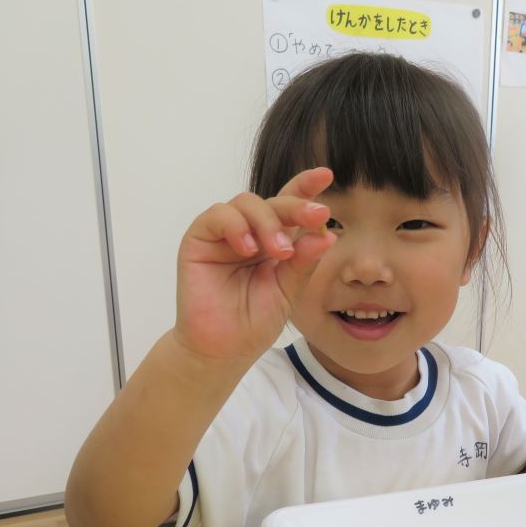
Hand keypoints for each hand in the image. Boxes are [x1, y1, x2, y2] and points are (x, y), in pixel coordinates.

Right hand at [173, 167, 335, 361]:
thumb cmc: (253, 322)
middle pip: (272, 202)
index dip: (305, 187)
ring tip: (279, 251)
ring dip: (268, 221)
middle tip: (317, 217)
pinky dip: (236, 225)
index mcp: (273, 241)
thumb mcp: (288, 291)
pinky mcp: (198, 240)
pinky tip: (249, 248)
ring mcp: (223, 234)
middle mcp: (249, 232)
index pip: (289, 207)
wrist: (223, 350)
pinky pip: (217, 215)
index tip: (327, 175)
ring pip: (246, 202)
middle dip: (297, 206)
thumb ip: (303, 263)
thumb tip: (327, 234)